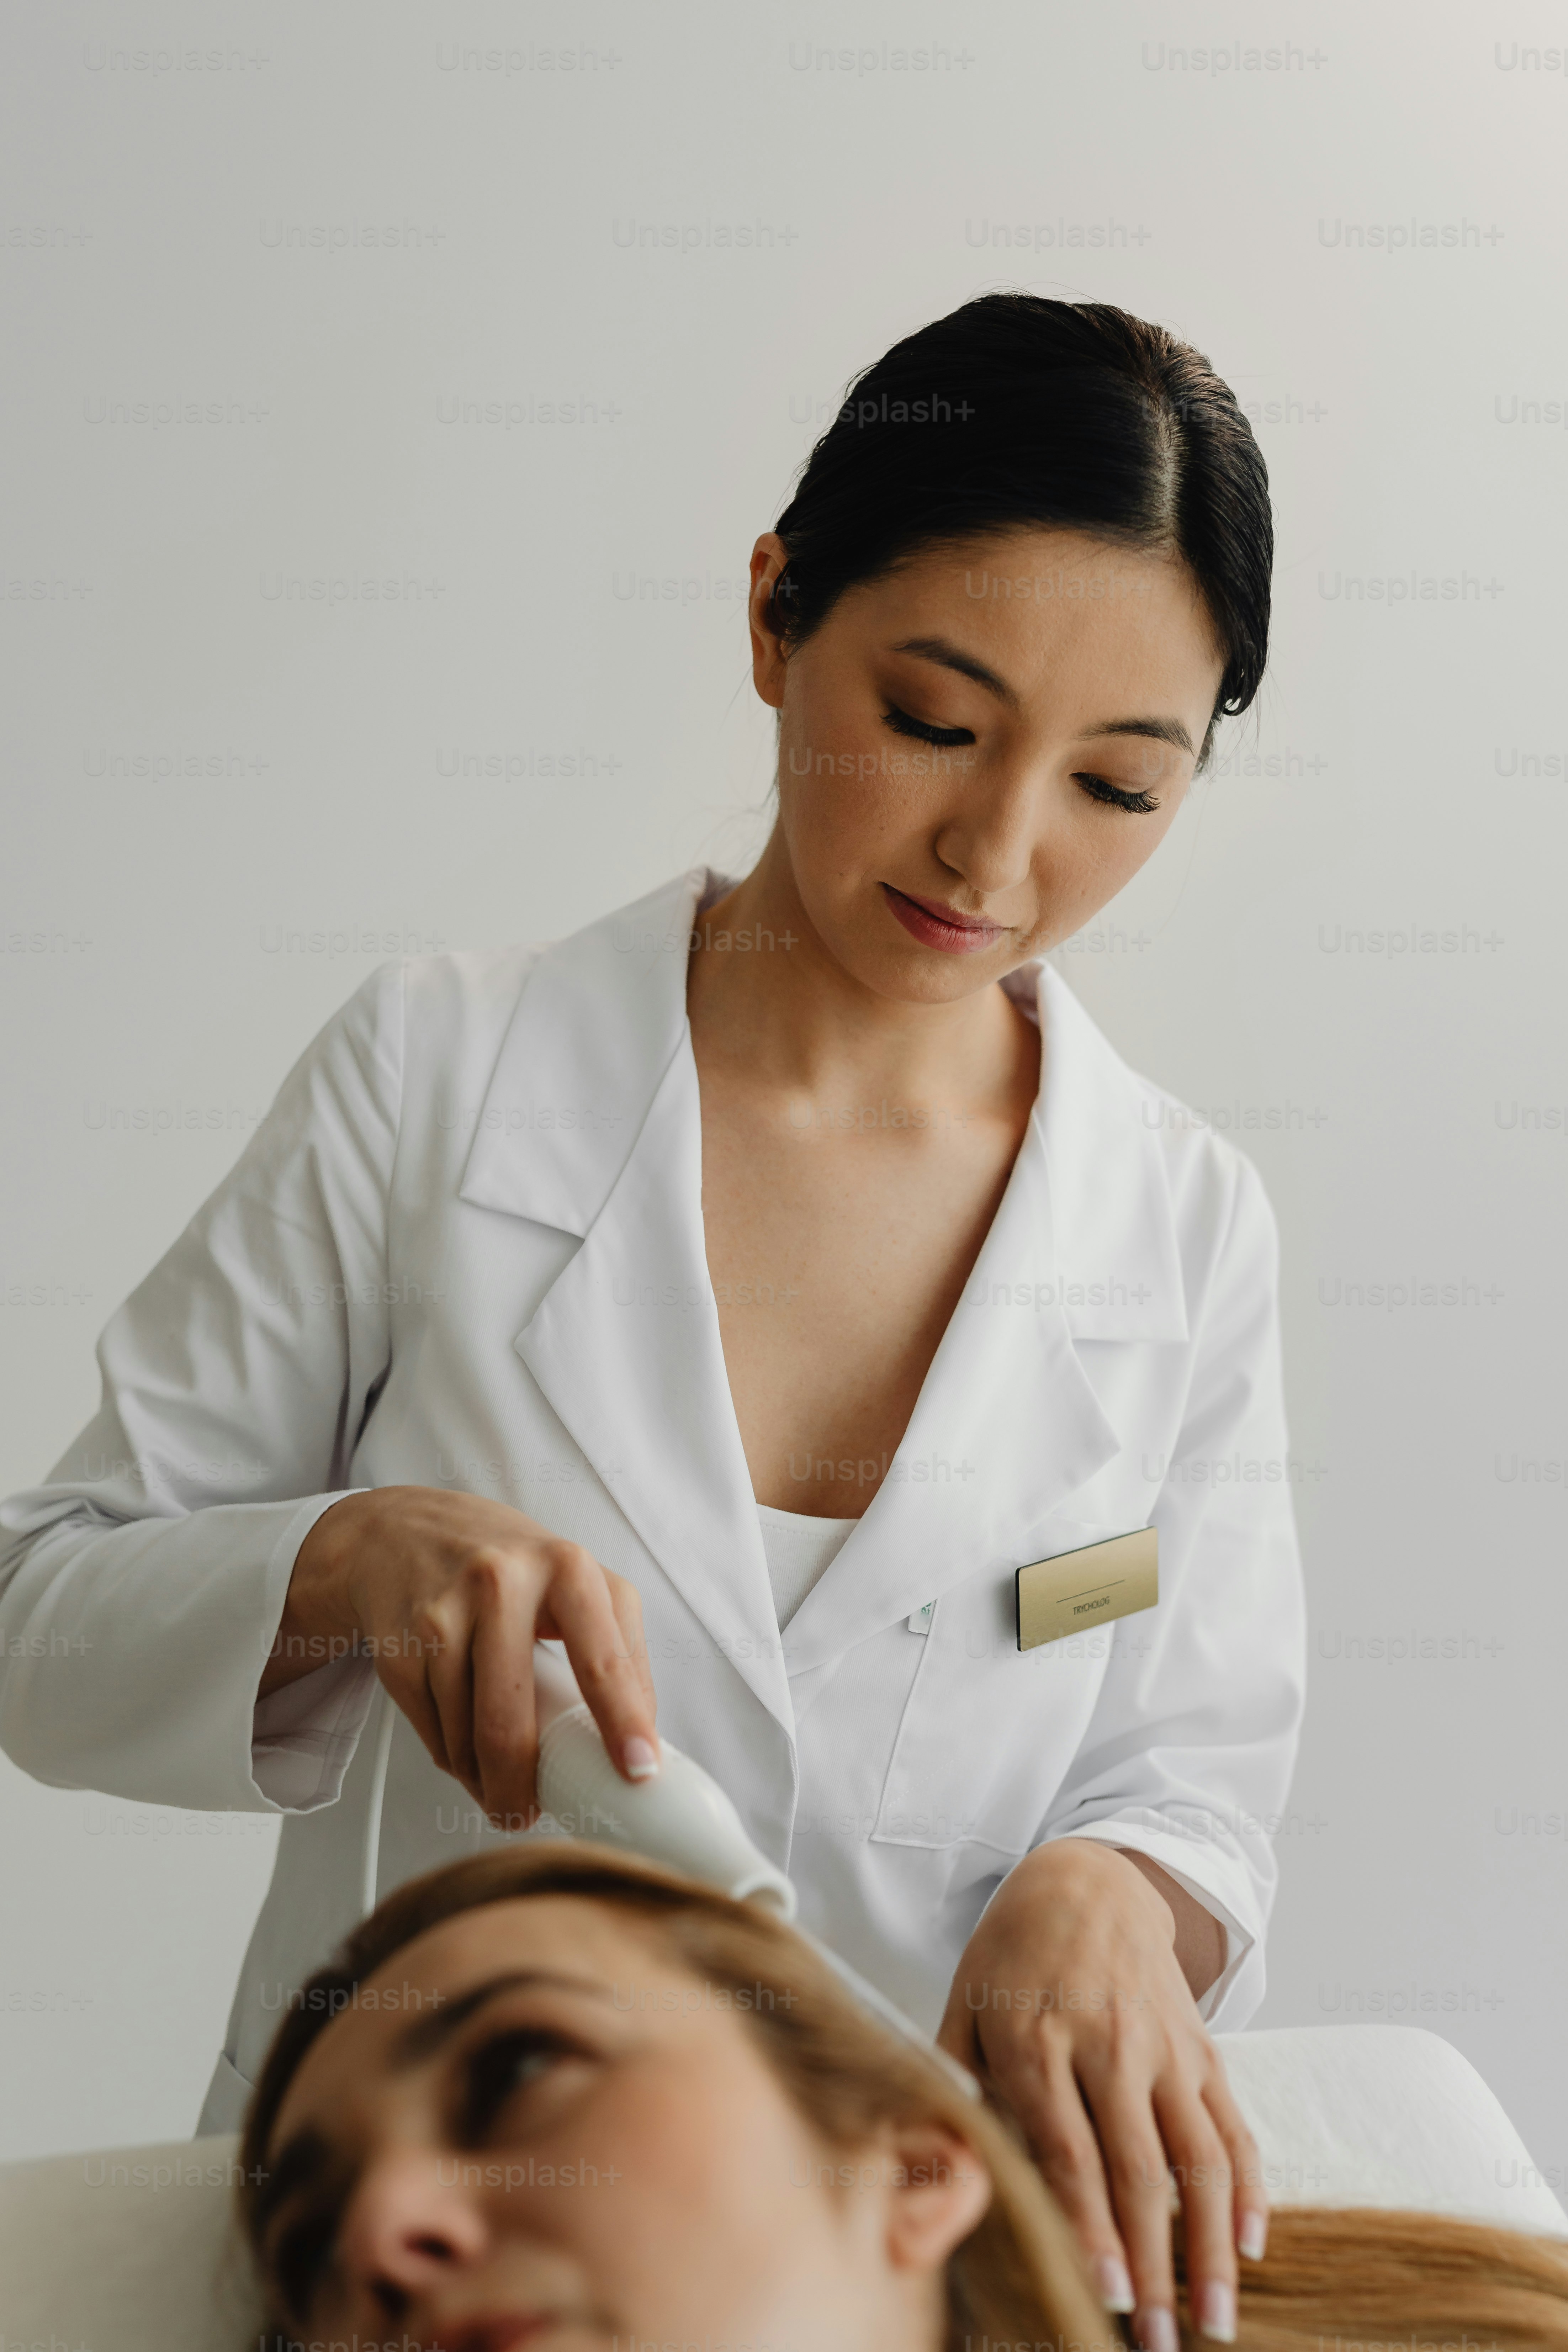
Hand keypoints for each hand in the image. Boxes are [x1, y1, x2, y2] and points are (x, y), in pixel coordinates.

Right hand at [259, 1485, 657, 1825]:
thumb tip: (638, 1749)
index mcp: (569, 1570)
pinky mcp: (401, 1639)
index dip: (624, 1723)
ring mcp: (446, 1610)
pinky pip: (430, 1731)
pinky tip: (458, 1738)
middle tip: (525, 1814)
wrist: (405, 1531)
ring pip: (465, 1738)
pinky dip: (448, 1752)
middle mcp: (505, 1581)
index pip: (604, 1661)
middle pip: (511, 1722)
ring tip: (492, 1774)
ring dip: (481, 1776)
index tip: (638, 1773)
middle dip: (520, 1789)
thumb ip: (612, 1650)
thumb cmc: (509, 1569)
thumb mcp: (576, 1585)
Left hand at [937, 1838, 1265, 2350]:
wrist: (1087, 1878)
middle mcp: (1110, 2047)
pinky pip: (1233, 2126)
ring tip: (1216, 2321)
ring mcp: (1165, 2049)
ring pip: (1200, 2161)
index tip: (1108, 2293)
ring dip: (1212, 2250)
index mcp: (1039, 2041)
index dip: (1091, 2226)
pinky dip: (1250, 2190)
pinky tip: (1251, 2246)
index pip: (1072, 2151)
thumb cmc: (1011, 1953)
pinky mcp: (1201, 2049)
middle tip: (1157, 2342)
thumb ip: (952, 2078)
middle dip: (1153, 2265)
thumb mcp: (963, 2002)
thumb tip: (941, 2159)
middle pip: (1140, 2171)